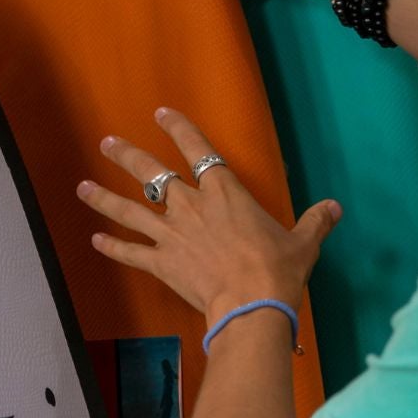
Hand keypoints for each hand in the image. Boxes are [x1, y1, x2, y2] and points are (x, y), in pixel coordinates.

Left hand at [78, 108, 341, 325]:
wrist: (251, 304)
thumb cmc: (278, 269)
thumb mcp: (302, 243)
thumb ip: (315, 222)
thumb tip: (335, 208)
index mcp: (224, 192)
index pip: (197, 149)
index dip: (178, 129)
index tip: (160, 114)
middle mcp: (191, 206)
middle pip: (152, 174)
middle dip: (127, 156)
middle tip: (108, 144)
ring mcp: (171, 234)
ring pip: (129, 209)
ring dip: (104, 197)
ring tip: (82, 186)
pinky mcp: (161, 263)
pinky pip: (131, 252)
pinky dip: (113, 246)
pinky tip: (96, 239)